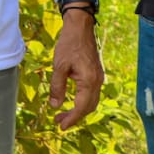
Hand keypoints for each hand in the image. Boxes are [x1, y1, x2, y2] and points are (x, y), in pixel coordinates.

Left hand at [50, 13, 102, 129]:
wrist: (80, 27)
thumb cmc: (69, 44)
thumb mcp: (59, 66)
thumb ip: (57, 87)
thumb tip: (55, 106)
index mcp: (89, 81)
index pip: (81, 107)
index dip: (71, 119)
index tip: (61, 126)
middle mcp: (97, 81)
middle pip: (88, 107)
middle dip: (74, 116)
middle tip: (58, 121)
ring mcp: (98, 77)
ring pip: (91, 101)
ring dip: (78, 109)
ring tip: (61, 113)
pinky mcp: (96, 73)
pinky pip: (91, 93)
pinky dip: (82, 101)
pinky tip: (71, 100)